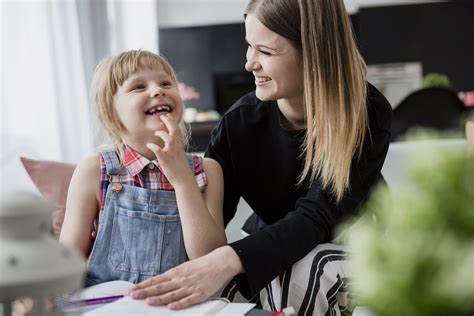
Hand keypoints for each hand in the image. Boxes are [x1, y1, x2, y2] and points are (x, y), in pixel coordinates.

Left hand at [128, 246, 242, 309]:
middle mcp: (180, 280)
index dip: (143, 286)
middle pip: (160, 287)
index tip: (132, 290)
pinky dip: (179, 304)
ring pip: (172, 294)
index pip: (155, 280)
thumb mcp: (184, 268)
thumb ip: (171, 277)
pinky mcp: (199, 294)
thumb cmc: (202, 266)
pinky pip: (188, 300)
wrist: (220, 263)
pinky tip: (172, 307)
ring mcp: (190, 287)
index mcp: (176, 273)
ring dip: (159, 298)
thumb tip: (157, 283)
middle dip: (145, 292)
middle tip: (133, 295)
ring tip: (148, 301)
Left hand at [146, 114, 191, 186]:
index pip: (177, 130)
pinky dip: (153, 146)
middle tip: (162, 116)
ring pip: (168, 138)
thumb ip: (175, 149)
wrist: (185, 181)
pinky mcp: (165, 160)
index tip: (167, 117)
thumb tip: (170, 145)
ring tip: (156, 133)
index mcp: (180, 146)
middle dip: (168, 121)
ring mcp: (171, 153)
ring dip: (161, 133)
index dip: (172, 122)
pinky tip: (149, 145)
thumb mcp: (180, 156)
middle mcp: (177, 147)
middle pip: (174, 130)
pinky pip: (158, 150)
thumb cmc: (182, 170)